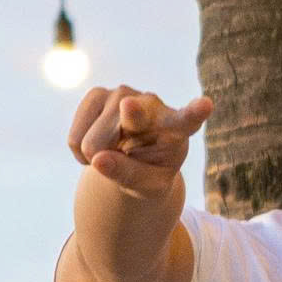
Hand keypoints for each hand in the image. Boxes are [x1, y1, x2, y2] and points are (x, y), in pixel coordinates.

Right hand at [68, 86, 210, 200]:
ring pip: (94, 142)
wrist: (133, 155)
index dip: (194, 112)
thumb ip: (129, 176)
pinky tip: (99, 145)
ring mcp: (122, 94)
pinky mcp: (96, 95)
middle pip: (132, 117)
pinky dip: (81, 151)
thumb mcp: (148, 187)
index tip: (206, 105)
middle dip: (127, 118)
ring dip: (97, 156)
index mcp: (177, 127)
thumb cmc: (150, 172)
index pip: (188, 119)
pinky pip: (75, 138)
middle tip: (127, 118)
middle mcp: (152, 104)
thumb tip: (98, 160)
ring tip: (114, 152)